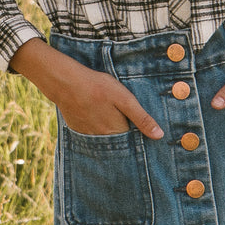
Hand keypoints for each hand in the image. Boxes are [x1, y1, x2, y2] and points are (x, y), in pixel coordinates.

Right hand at [9, 38, 163, 138]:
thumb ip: (141, 118)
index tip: (143, 129)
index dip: (139, 135)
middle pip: (119, 142)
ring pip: (105, 138)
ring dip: (110, 133)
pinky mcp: (78, 130)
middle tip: (123, 118)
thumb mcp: (124, 99)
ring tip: (109, 116)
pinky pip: (91, 135)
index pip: (133, 141)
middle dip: (125, 135)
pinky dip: (96, 129)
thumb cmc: (97, 87)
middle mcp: (103, 138)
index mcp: (117, 131)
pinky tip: (96, 116)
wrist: (65, 82)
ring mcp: (88, 135)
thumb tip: (159, 136)